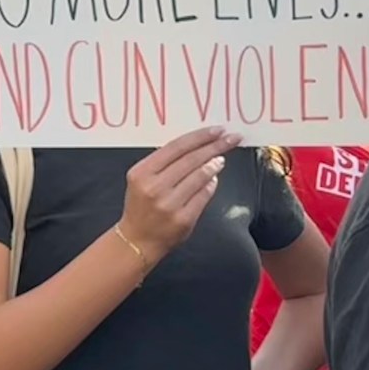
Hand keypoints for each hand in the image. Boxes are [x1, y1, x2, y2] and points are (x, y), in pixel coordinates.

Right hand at [118, 128, 240, 259]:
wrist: (137, 239)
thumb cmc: (141, 205)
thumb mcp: (141, 179)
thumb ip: (163, 163)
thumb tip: (196, 147)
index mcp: (141, 173)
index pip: (176, 147)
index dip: (199, 137)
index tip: (216, 130)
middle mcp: (154, 187)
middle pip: (191, 160)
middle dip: (214, 146)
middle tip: (231, 139)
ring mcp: (169, 204)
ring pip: (200, 176)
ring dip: (214, 164)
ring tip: (221, 157)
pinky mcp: (184, 219)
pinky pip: (204, 195)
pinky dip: (211, 184)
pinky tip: (213, 178)